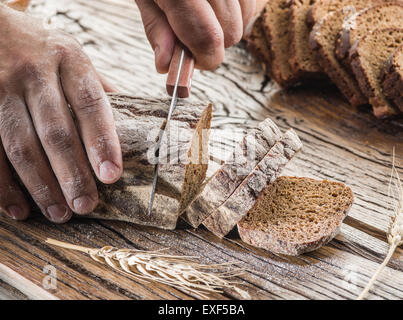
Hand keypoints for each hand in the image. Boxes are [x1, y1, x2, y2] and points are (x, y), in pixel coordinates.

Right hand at [0, 5, 122, 222]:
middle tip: (85, 205)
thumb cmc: (40, 50)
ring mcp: (0, 89)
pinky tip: (18, 208)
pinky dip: (3, 185)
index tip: (111, 175)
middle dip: (72, 174)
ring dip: (40, 185)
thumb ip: (97, 88)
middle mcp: (34, 73)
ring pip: (21, 145)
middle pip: (56, 131)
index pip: (90, 104)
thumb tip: (131, 120)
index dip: (102, 142)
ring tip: (59, 213)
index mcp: (68, 60)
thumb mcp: (71, 56)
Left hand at [135, 0, 255, 72]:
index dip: (203, 60)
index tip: (193, 62)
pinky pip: (256, 3)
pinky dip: (241, 8)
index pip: (207, 38)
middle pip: (232, 34)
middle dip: (213, 42)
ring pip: (247, 21)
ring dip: (228, 25)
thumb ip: (156, 27)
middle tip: (194, 28)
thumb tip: (165, 65)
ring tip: (207, 6)